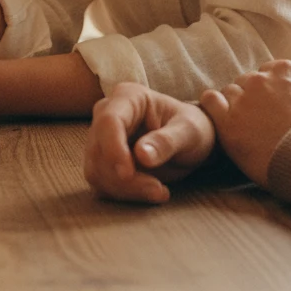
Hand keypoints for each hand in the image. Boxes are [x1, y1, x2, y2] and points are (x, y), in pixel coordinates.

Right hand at [84, 83, 215, 203]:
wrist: (191, 144)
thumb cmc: (192, 128)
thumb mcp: (189, 131)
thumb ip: (167, 141)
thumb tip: (141, 155)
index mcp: (128, 96)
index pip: (109, 120)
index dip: (113, 148)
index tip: (128, 173)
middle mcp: (108, 114)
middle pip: (99, 149)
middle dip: (124, 177)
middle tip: (158, 189)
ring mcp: (102, 138)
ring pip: (97, 170)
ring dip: (126, 189)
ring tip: (159, 191)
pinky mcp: (103, 162)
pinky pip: (102, 184)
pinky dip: (124, 194)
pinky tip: (151, 192)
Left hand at [200, 60, 290, 185]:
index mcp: (286, 70)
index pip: (265, 74)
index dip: (266, 94)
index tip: (272, 112)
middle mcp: (261, 79)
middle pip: (245, 83)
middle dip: (249, 100)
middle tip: (256, 124)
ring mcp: (243, 98)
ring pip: (227, 93)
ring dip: (231, 108)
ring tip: (243, 130)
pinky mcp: (228, 121)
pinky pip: (209, 102)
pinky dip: (212, 110)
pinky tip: (222, 124)